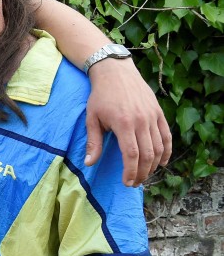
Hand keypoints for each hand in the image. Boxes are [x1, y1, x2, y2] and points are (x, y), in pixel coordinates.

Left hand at [84, 58, 171, 186]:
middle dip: (142, 172)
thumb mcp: (92, 119)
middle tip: (135, 182)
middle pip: (148, 155)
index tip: (127, 182)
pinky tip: (162, 162)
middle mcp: (142, 121)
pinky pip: (166, 136)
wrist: (115, 72)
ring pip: (159, 147)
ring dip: (154, 165)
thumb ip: (93, 142)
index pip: (132, 155)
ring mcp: (153, 116)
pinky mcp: (159, 113)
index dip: (131, 172)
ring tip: (145, 175)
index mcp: (124, 124)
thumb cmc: (100, 96)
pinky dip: (166, 151)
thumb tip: (89, 163)